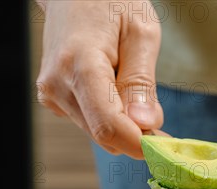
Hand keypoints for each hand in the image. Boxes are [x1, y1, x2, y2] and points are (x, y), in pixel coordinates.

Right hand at [36, 1, 162, 158]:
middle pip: (105, 134)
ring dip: (122, 120)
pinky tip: (110, 83)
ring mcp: (51, 94)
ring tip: (125, 79)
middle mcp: (57, 85)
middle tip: (153, 105)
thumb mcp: (141, 32)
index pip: (109, 127)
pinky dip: (108, 113)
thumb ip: (142, 82)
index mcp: (79, 65)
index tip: (165, 146)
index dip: (140, 144)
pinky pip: (90, 121)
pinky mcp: (52, 99)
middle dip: (135, 131)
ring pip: (98, 132)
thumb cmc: (110, 1)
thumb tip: (145, 124)